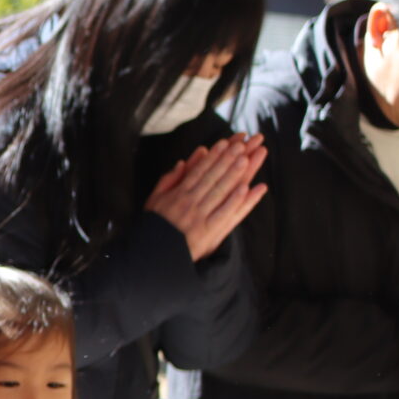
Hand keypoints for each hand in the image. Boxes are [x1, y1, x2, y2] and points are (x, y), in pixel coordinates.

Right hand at [144, 134, 267, 260]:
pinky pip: (223, 214)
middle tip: (242, 146)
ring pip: (219, 192)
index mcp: (177, 195)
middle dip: (227, 160)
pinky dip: (234, 201)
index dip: (213, 156)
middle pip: (211, 178)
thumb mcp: (154, 200)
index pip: (198, 171)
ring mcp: (199, 217)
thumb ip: (168, 180)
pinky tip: (245, 189)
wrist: (152, 254)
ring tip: (246, 159)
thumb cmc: (154, 226)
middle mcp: (189, 203)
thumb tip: (182, 162)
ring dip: (233, 175)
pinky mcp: (206, 232)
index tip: (225, 143)